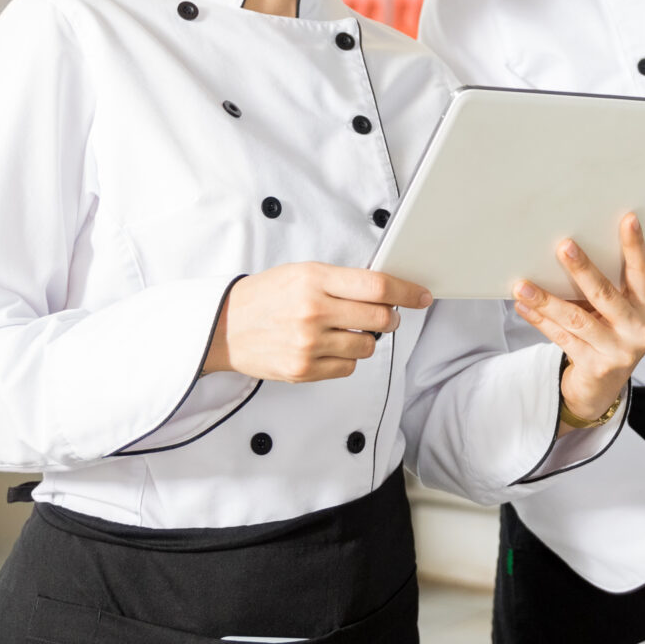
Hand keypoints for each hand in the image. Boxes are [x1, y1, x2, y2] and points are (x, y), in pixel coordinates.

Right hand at [204, 263, 431, 382]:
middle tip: (385, 315)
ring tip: (345, 331)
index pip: (376, 286)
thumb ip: (341, 280)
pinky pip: (348, 368)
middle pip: (379, 318)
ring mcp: (308, 344)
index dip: (406, 291)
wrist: (222, 327)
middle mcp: (313, 311)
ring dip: (366, 339)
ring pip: (367, 347)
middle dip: (389, 317)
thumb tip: (386, 290)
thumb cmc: (265, 296)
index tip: (421, 296)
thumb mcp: (301, 273)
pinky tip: (328, 348)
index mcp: (314, 279)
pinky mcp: (303, 370)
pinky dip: (346, 359)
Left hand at [511, 213, 644, 425]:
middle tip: (564, 246)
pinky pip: (562, 338)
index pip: (641, 272)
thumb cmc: (607, 339)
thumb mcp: (615, 315)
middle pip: (606, 294)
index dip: (635, 246)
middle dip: (582, 269)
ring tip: (523, 285)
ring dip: (546, 300)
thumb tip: (567, 255)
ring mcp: (619, 351)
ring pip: (577, 319)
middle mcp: (638, 329)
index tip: (628, 219)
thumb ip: (603, 290)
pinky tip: (524, 307)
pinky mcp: (596, 367)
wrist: (601, 390)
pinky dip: (540, 321)